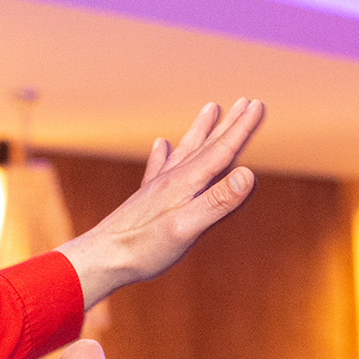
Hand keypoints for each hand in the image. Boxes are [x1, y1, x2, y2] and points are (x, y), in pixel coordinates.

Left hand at [58, 100, 263, 306]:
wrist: (101, 258)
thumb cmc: (144, 248)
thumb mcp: (188, 229)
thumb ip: (218, 202)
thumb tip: (248, 174)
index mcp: (186, 183)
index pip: (222, 150)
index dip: (242, 128)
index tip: (257, 105)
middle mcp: (172, 178)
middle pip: (207, 144)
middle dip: (230, 123)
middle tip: (247, 101)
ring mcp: (158, 186)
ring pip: (185, 149)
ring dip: (201, 129)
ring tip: (211, 108)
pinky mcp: (146, 197)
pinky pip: (158, 166)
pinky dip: (163, 152)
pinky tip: (161, 143)